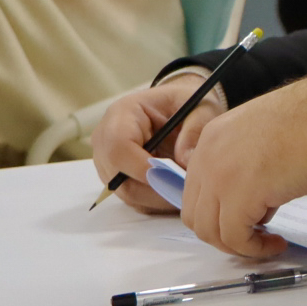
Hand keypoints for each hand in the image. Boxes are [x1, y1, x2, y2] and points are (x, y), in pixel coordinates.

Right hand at [90, 74, 228, 214]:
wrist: (180, 108)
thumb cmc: (187, 103)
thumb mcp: (200, 107)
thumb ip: (195, 130)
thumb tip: (184, 163)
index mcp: (121, 114)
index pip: (117, 147)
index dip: (142, 167)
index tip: (175, 176)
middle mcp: (106, 139)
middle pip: (118, 178)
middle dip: (155, 189)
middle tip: (188, 190)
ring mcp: (109, 162)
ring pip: (127, 194)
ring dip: (159, 198)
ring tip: (187, 190)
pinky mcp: (120, 179)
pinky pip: (135, 200)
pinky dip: (158, 201)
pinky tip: (178, 191)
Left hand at [178, 72, 306, 258]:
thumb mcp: (261, 136)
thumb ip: (244, 164)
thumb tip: (254, 201)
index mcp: (211, 139)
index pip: (196, 190)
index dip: (217, 212)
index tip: (242, 220)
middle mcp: (207, 158)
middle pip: (195, 215)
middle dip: (222, 233)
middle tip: (252, 235)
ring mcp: (219, 178)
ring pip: (209, 232)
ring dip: (238, 245)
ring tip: (267, 241)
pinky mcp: (238, 198)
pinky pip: (235, 239)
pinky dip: (254, 249)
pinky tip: (275, 243)